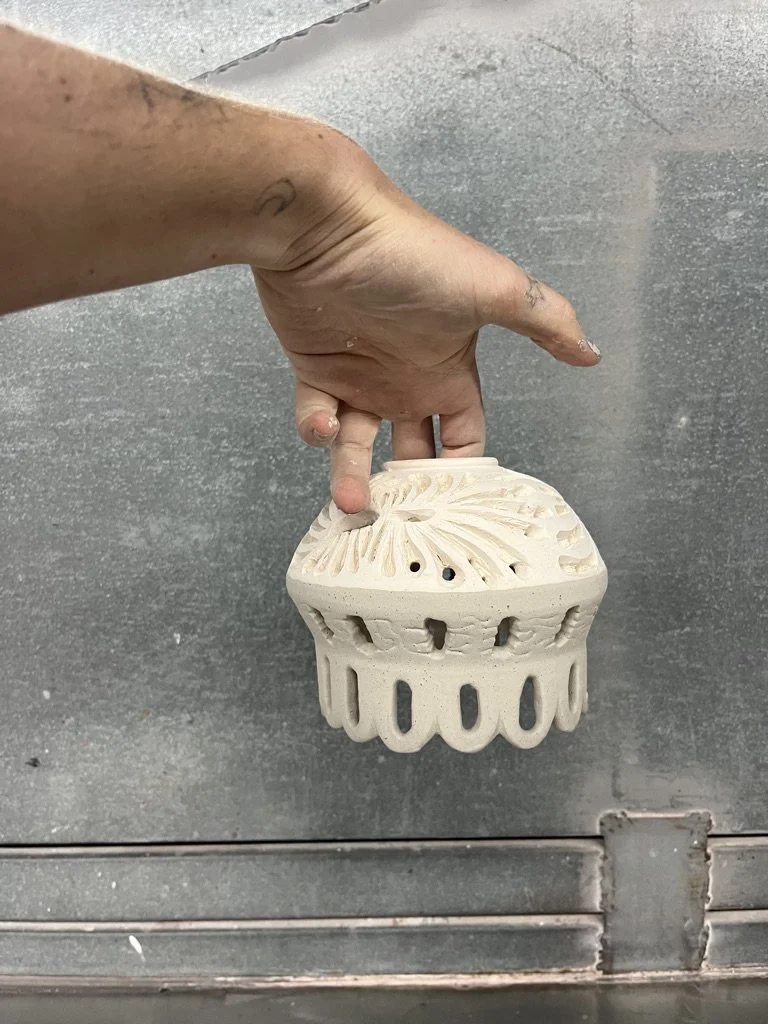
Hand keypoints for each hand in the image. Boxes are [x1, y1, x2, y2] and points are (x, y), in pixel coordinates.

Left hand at [254, 146, 598, 513]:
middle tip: (401, 521)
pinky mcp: (316, 369)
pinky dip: (316, 431)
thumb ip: (545, 321)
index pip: (464, 437)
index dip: (464, 471)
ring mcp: (359, 378)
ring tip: (353, 504)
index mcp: (450, 370)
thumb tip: (592, 352)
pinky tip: (323, 427)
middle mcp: (407, 381)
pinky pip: (314, 417)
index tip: (459, 508)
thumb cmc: (413, 253)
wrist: (329, 226)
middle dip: (407, 489)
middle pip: (411, 453)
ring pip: (358, 446)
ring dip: (354, 475)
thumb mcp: (494, 288)